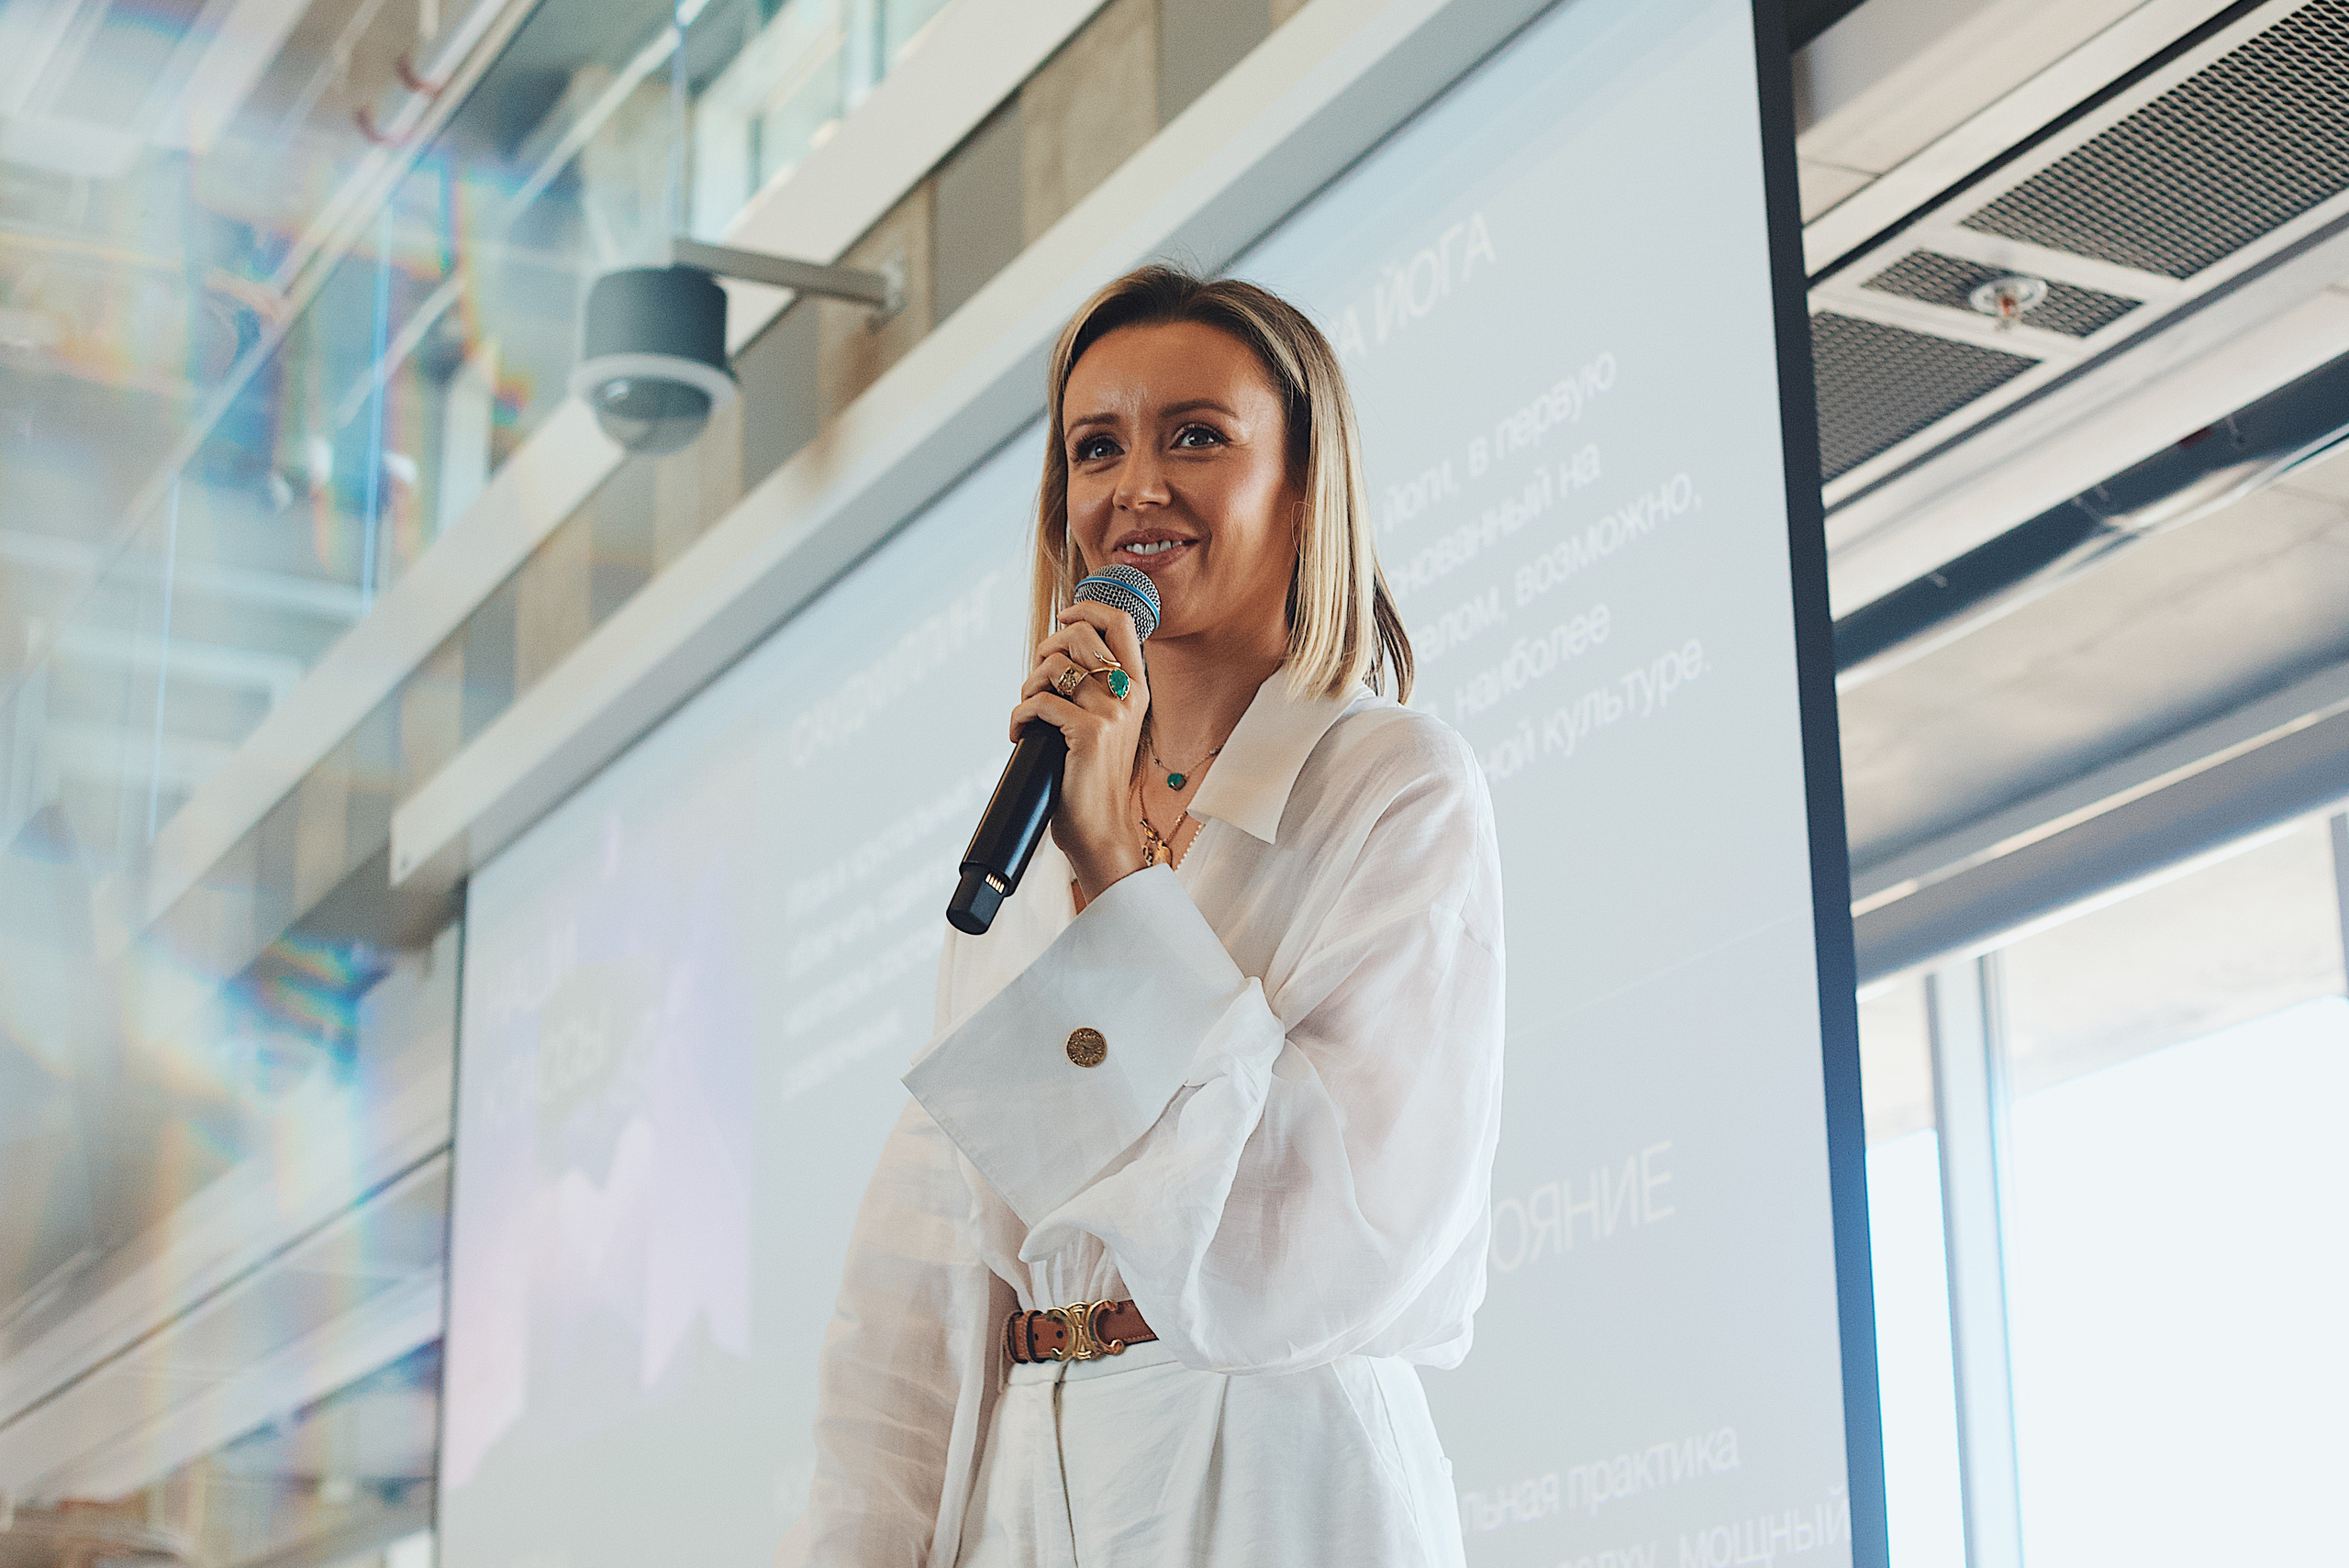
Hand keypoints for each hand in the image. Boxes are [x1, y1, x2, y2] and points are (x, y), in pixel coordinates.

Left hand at [1007, 601, 1150, 900]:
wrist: (1101, 826)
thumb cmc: (1092, 774)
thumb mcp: (1105, 720)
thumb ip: (1093, 684)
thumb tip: (1057, 644)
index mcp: (1137, 685)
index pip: (1120, 620)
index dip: (1086, 608)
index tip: (1062, 621)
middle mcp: (1130, 693)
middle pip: (1079, 634)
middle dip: (1046, 649)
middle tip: (1038, 681)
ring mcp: (1112, 712)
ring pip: (1054, 667)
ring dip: (1028, 686)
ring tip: (1027, 710)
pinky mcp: (1089, 733)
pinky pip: (1039, 703)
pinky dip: (1018, 717)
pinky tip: (1019, 735)